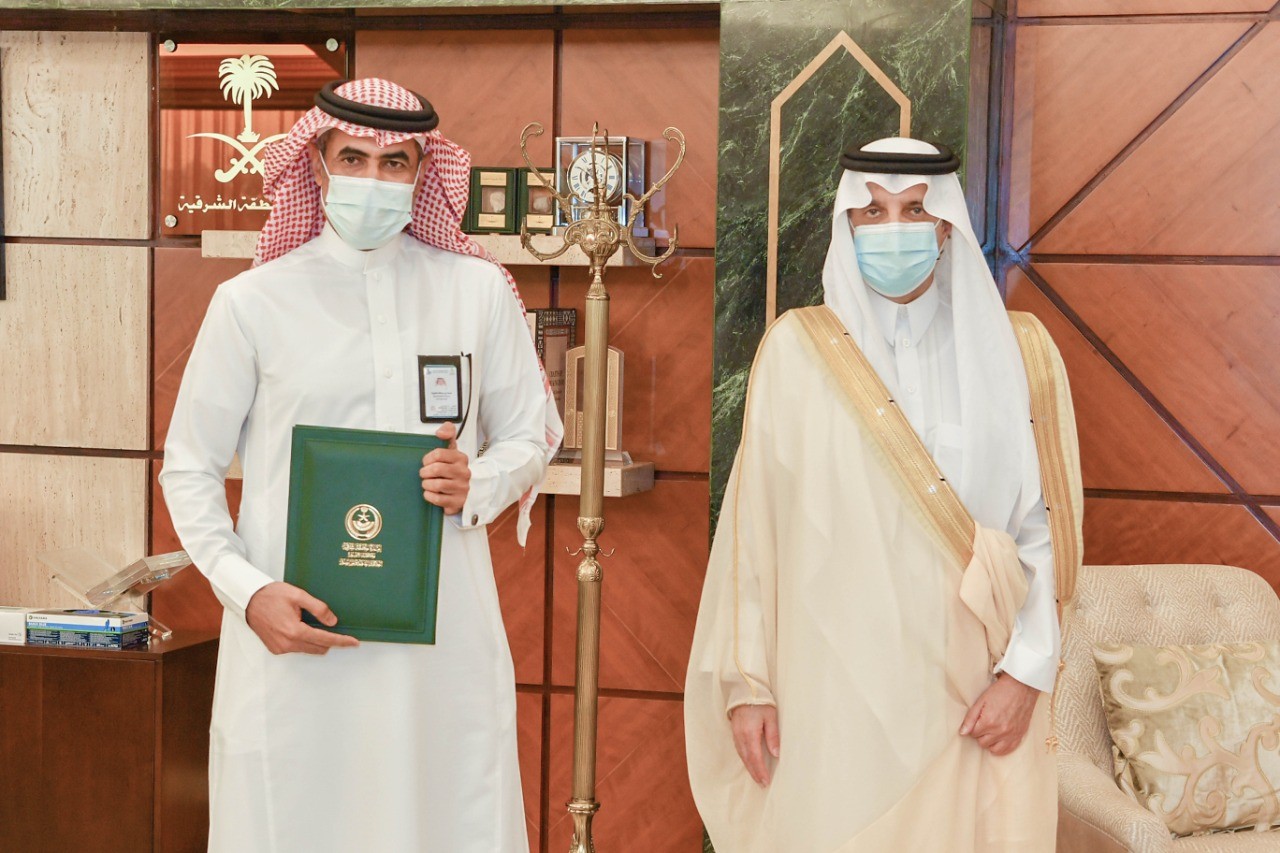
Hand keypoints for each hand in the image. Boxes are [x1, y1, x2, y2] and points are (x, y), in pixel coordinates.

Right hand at [245, 582, 359, 654]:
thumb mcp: (298, 596)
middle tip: (331, 626)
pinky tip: (298, 627)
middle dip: (329, 640)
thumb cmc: (272, 595)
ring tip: (308, 622)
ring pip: (308, 649)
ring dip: (315, 640)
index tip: (354, 642)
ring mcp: (281, 648)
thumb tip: (332, 621)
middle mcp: (287, 643)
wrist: (249, 600)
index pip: (325, 640)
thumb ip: (318, 608)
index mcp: (295, 631)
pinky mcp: (276, 649)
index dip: (341, 641)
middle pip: (319, 648)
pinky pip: (297, 649)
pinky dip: (303, 641)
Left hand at [420, 422, 470, 514]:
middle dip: (425, 472)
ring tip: (427, 483)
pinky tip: (430, 493)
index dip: (427, 458)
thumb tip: (441, 432)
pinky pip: (437, 499)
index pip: (439, 454)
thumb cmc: (452, 468)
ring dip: (426, 484)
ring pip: (436, 485)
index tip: (426, 462)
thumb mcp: (451, 450)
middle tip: (424, 474)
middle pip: (436, 469)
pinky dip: (429, 496)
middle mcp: (464, 473)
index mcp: (461, 458)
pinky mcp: (458, 502)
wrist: (466, 490)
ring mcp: (462, 488)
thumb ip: (448, 433)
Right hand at [729, 704, 780, 786]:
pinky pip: (739, 750)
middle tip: (762, 784)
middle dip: (755, 773)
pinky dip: (745, 760)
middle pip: (747, 760)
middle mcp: (740, 737)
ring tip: (757, 778)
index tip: (766, 781)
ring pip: (742, 756)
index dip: (760, 771)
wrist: (744, 691)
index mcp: (750, 734)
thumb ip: (773, 736)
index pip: (755, 757)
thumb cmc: (760, 702)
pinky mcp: (735, 733)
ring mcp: (736, 735)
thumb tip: (776, 754)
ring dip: (749, 768)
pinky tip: (749, 763)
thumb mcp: (771, 717)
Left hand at [960, 672, 1039, 755]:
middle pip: (982, 742)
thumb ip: (970, 718)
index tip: (978, 720)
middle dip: (980, 734)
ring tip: (991, 731)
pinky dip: (1001, 747)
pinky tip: (999, 739)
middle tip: (984, 723)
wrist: (1022, 687)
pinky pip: (1008, 750)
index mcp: (988, 722)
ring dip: (990, 742)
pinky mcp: (1019, 736)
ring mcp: (1011, 735)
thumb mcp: (981, 701)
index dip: (973, 727)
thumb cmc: (1001, 691)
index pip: (973, 734)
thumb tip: (962, 733)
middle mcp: (1000, 731)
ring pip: (994, 749)